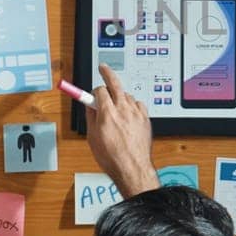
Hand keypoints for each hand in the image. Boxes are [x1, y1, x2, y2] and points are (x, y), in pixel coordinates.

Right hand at [87, 63, 159, 195]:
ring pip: (127, 95)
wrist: (132, 168)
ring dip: (120, 97)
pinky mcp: (146, 118)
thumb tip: (90, 106)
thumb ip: (91, 118)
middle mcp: (123, 110)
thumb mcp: (93, 138)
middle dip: (107, 73)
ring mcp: (136, 113)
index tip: (92, 92)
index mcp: (107, 113)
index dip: (94, 91)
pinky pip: (138, 104)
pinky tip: (129, 114)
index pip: (100, 90)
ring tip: (116, 108)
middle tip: (103, 68)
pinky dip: (133, 106)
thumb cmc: (112, 158)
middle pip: (115, 83)